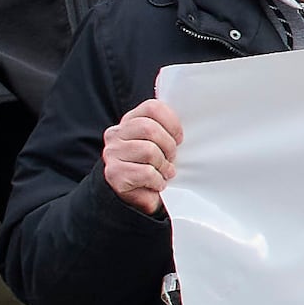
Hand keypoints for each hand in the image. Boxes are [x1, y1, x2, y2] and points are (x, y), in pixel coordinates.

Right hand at [100, 99, 181, 214]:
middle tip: (172, 158)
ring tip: (165, 172)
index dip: (172, 123)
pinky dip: (158, 181)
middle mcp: (116, 133)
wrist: (139, 196)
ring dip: (163, 165)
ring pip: (148, 150)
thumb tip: (191, 118)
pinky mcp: (114, 174)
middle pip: (150, 129)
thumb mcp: (161, 143)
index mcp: (130, 120)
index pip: (152, 107)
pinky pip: (145, 172)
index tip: (179, 138)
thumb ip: (167, 128)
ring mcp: (112, 153)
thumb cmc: (154, 165)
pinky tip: (158, 183)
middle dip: (168, 146)